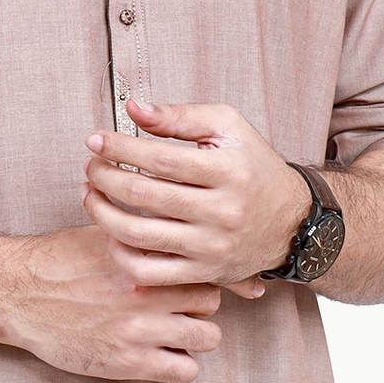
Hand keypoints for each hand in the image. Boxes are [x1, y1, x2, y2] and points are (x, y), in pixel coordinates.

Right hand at [0, 224, 247, 382]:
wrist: (18, 292)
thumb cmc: (58, 259)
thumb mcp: (102, 232)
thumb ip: (140, 230)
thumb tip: (173, 221)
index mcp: (140, 251)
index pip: (201, 258)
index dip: (208, 265)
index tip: (212, 271)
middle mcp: (144, 287)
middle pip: (210, 296)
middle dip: (200, 299)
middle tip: (183, 299)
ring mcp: (138, 326)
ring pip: (206, 335)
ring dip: (195, 332)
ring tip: (175, 326)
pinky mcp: (128, 360)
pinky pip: (184, 369)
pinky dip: (179, 361)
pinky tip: (162, 350)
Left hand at [80, 100, 311, 286]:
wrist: (293, 221)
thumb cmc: (253, 165)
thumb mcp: (227, 126)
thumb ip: (179, 116)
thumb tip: (133, 109)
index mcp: (227, 171)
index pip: (159, 160)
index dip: (119, 149)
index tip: (94, 140)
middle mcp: (221, 212)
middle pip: (144, 198)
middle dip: (105, 178)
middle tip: (90, 165)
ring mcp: (211, 247)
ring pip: (140, 236)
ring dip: (102, 214)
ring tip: (90, 193)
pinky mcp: (204, 273)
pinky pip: (150, 272)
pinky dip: (120, 253)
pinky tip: (111, 231)